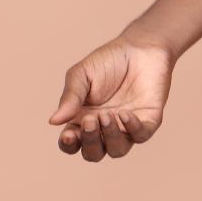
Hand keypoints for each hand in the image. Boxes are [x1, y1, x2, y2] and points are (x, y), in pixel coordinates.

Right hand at [48, 33, 173, 161]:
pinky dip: (131, 128)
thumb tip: (53, 121)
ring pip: (117, 150)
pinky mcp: (148, 121)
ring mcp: (126, 127)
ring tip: (107, 115)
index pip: (71, 144)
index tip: (68, 135)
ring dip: (110, 137)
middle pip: (93, 153)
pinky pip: (140, 135)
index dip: (68, 145)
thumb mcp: (82, 74)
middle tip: (91, 119)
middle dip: (90, 141)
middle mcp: (104, 129)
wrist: (140, 47)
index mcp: (82, 120)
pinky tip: (124, 113)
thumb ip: (70, 97)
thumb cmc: (108, 61)